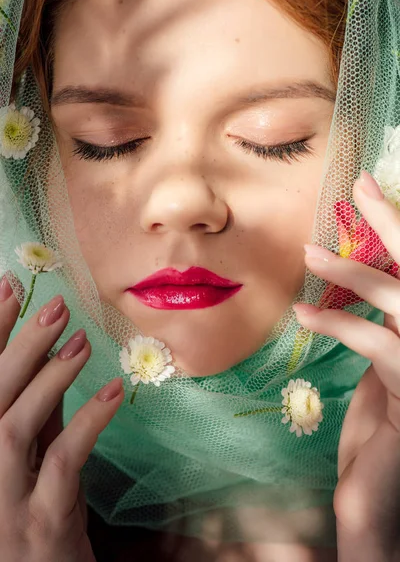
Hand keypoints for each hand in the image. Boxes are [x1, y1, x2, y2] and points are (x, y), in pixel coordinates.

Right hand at [0, 280, 123, 561]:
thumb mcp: (27, 461)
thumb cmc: (30, 517)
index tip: (9, 286)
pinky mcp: (41, 522)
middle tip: (50, 302)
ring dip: (48, 377)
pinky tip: (113, 390)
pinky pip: (62, 464)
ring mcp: (3, 500)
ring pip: (15, 428)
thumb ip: (35, 414)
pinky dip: (86, 422)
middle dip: (17, 345)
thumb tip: (49, 353)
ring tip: (78, 337)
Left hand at [293, 172, 399, 559]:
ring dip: (357, 271)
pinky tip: (304, 314)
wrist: (381, 496)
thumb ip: (379, 330)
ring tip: (311, 253)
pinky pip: (379, 346)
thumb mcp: (381, 369)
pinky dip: (340, 324)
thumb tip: (356, 285)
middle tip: (360, 184)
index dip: (395, 223)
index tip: (366, 184)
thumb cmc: (380, 430)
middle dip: (393, 221)